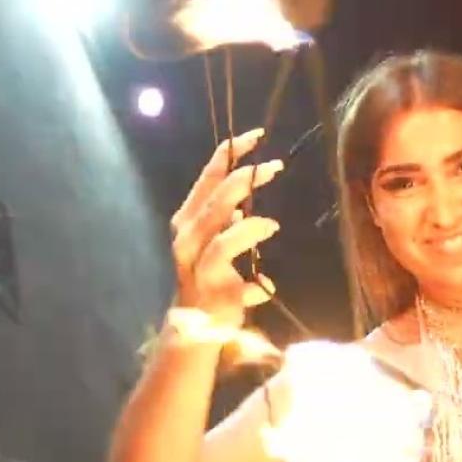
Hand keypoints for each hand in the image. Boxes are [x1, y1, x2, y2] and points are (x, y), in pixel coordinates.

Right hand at [169, 129, 283, 329]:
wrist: (193, 325)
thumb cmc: (209, 274)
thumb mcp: (213, 237)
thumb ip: (223, 213)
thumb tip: (241, 191)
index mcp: (188, 218)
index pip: (209, 178)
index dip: (230, 155)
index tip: (256, 136)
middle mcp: (188, 238)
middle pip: (216, 202)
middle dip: (245, 181)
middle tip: (274, 166)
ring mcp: (198, 267)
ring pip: (220, 240)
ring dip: (249, 230)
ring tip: (271, 225)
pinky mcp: (213, 293)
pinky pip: (235, 285)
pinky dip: (252, 284)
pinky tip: (264, 284)